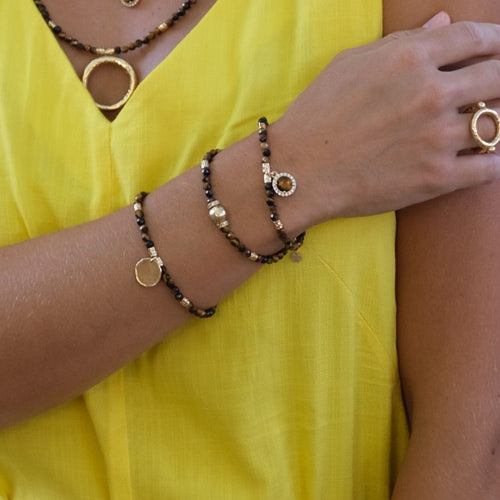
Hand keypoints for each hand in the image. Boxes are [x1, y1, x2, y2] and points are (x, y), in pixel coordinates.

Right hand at [274, 16, 499, 224]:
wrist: (298, 171)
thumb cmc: (316, 115)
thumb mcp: (350, 64)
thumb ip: (402, 41)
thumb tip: (444, 23)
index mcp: (410, 58)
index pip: (477, 37)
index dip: (497, 39)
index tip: (499, 48)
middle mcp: (431, 93)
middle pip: (499, 76)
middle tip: (492, 88)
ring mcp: (436, 138)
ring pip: (497, 124)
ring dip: (492, 123)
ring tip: (477, 128)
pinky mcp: (435, 178)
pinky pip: (490, 168)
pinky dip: (491, 162)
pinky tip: (478, 159)